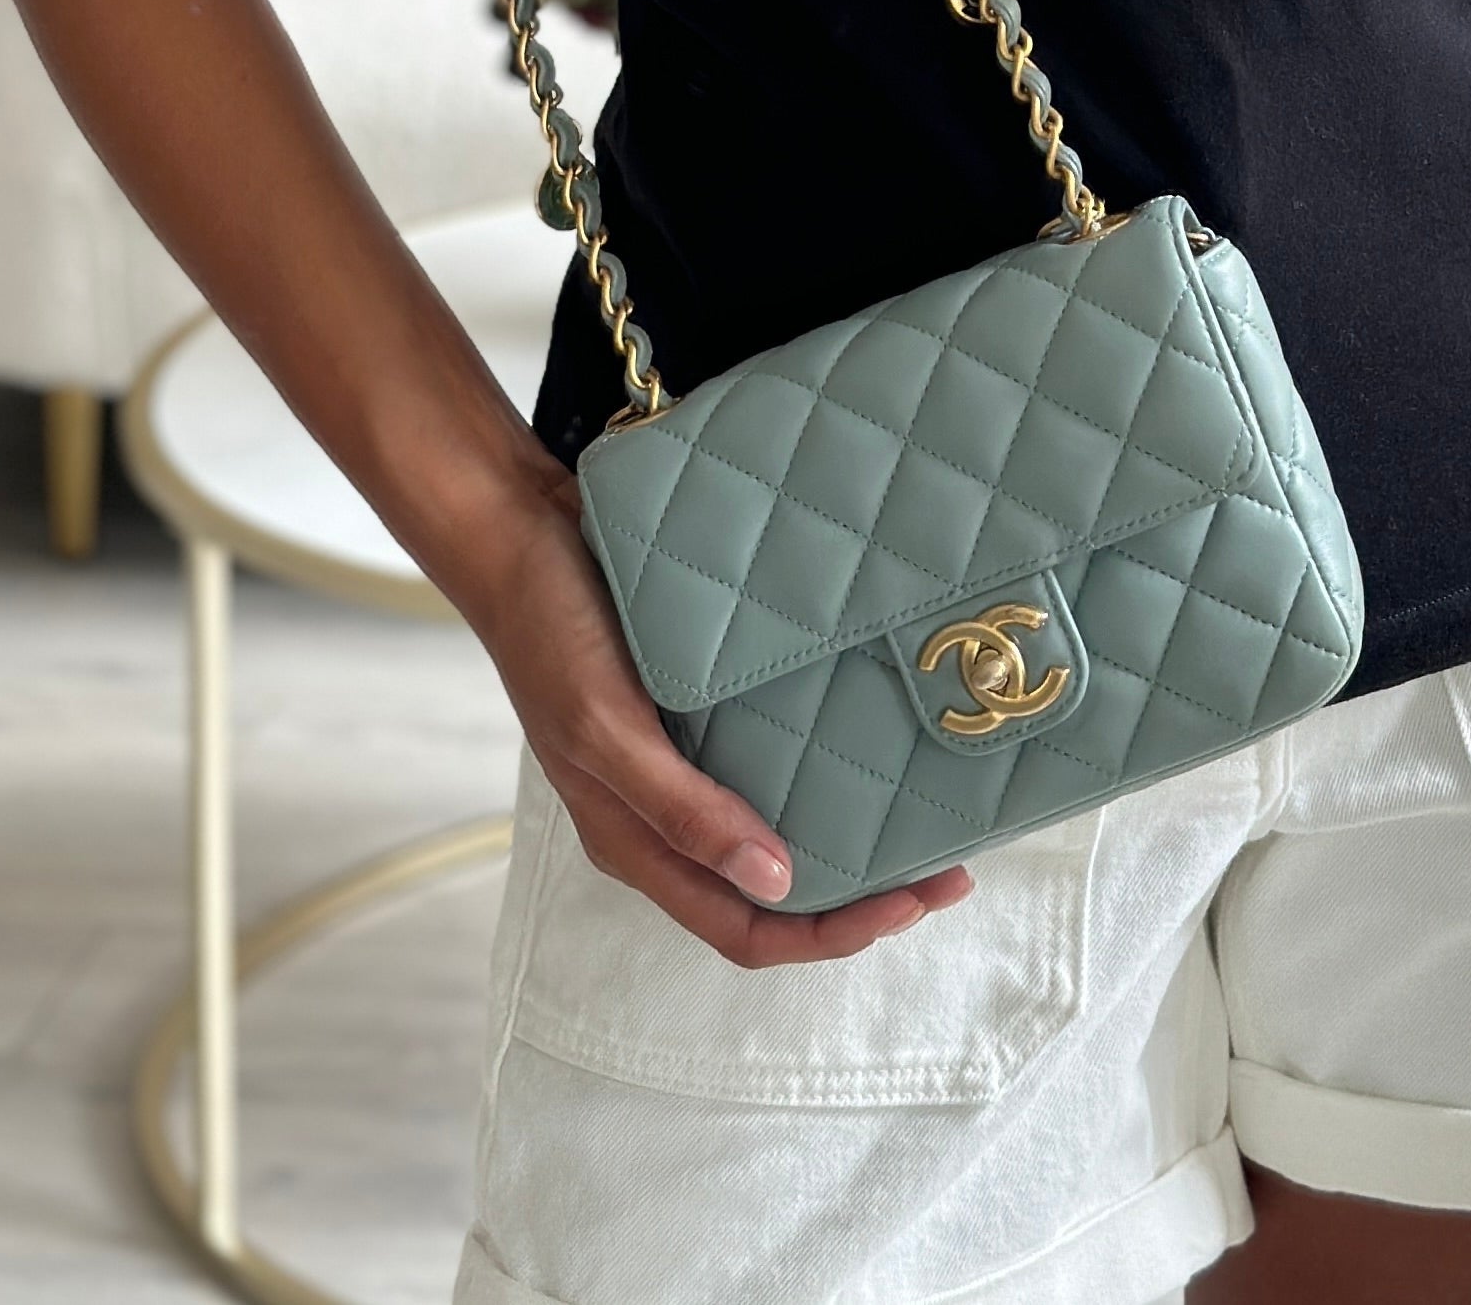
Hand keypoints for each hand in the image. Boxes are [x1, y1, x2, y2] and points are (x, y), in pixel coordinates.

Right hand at [445, 439, 973, 964]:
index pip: (745, 929)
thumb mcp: (604, 728)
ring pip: (780, 830)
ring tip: (926, 818)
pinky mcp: (698, 709)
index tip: (910, 904)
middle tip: (948, 869)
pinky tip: (871, 740)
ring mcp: (683, 763)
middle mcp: (667, 817)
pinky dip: (825, 770)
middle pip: (775, 892)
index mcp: (638, 843)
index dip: (829, 935)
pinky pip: (771, 761)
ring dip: (852, 840)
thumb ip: (680, 809)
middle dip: (861, 897)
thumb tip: (775, 879)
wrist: (522, 534)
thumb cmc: (550, 636)